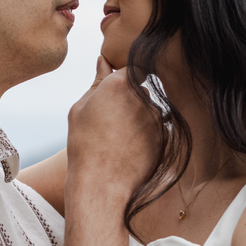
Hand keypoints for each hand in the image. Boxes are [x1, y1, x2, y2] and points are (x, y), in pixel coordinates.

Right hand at [66, 57, 159, 200]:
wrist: (101, 183)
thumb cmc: (84, 145)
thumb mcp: (80, 109)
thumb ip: (96, 82)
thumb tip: (103, 62)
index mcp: (120, 83)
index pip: (129, 69)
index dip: (122, 80)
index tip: (114, 94)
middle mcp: (143, 95)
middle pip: (141, 88)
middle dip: (131, 99)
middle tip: (113, 121)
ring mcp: (157, 116)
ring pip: (150, 109)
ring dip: (140, 118)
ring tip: (121, 139)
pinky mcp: (166, 135)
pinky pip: (158, 128)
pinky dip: (147, 135)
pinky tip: (131, 149)